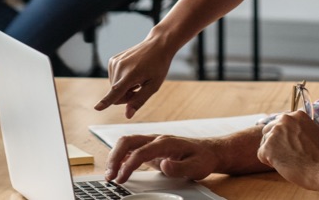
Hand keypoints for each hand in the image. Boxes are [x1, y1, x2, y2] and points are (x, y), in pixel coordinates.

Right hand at [95, 36, 177, 116]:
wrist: (157, 45)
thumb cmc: (158, 66)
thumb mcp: (153, 86)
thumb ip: (139, 100)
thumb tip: (128, 115)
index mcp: (131, 74)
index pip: (116, 91)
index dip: (106, 102)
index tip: (96, 108)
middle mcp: (120, 67)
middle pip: (116, 95)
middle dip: (126, 96)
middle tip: (139, 87)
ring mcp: (114, 62)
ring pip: (113, 88)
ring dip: (124, 88)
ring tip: (137, 78)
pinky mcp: (112, 60)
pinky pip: (113, 79)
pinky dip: (121, 80)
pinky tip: (132, 72)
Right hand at [106, 134, 222, 183]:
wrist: (209, 151)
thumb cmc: (203, 158)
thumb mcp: (196, 167)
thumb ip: (180, 168)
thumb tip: (164, 165)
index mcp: (165, 143)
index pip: (140, 152)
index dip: (128, 166)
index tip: (121, 179)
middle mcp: (156, 139)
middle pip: (127, 141)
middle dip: (114, 157)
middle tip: (109, 176)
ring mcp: (152, 142)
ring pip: (126, 143)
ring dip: (115, 156)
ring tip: (110, 174)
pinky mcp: (151, 148)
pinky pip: (131, 148)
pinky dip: (121, 156)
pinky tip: (116, 167)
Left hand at [257, 111, 318, 189]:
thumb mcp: (316, 133)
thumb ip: (301, 130)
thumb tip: (293, 134)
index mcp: (297, 115)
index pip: (280, 123)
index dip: (284, 137)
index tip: (293, 146)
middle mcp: (284, 119)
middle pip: (268, 131)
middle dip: (276, 144)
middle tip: (290, 155)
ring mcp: (275, 132)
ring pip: (265, 144)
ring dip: (274, 154)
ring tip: (291, 161)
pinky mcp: (268, 147)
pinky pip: (261, 155)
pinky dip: (270, 163)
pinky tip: (285, 166)